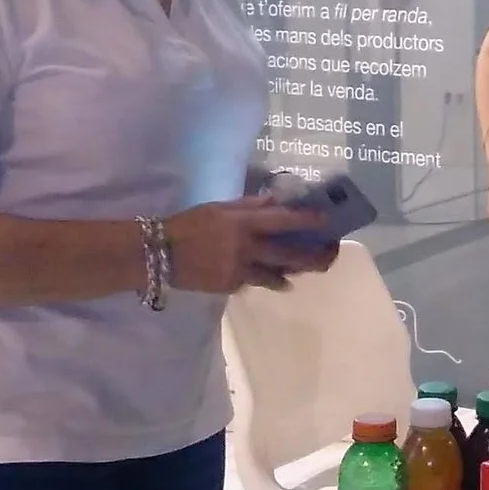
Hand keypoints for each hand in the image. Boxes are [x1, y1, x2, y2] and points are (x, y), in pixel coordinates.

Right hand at [162, 197, 331, 293]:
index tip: (326, 222)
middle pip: (289, 255)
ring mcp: (240, 270)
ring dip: (292, 273)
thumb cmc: (189, 224)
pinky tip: (270, 278)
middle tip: (329, 255)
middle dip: (314, 257)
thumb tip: (275, 202)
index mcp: (243, 223)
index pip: (283, 220)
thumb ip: (249, 206)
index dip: (307, 221)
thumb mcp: (218, 208)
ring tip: (301, 272)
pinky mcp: (231, 286)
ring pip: (276, 275)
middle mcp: (246, 248)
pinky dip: (262, 279)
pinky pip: (254, 282)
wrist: (159, 253)